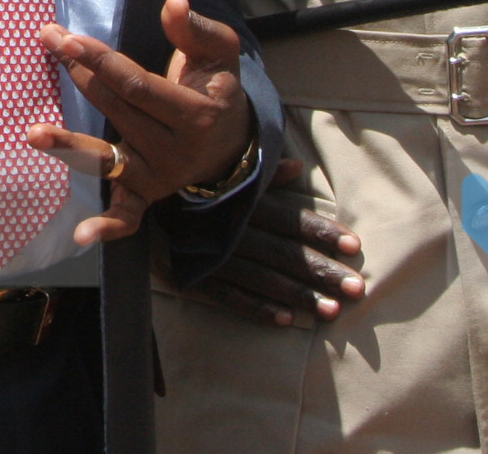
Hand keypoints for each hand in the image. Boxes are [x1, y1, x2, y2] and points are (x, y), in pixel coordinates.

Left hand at [24, 0, 255, 247]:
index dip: (100, 61)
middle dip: (79, 75)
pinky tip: (81, 235)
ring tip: (33, 134)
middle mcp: (176, 152)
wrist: (231, 142)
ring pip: (109, 160)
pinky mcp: (147, 196)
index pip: (137, 86)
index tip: (66, 39)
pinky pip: (127, 216)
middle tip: (47, 40)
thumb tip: (173, 3)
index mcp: (195, 115)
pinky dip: (107, 227)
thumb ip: (196, 30)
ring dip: (70, 147)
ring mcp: (159, 177)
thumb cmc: (215, 88)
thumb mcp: (218, 55)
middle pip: (117, 112)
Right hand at [183, 159, 365, 326]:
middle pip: (282, 251)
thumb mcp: (221, 170)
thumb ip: (261, 174)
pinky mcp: (190, 275)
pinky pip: (227, 295)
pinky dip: (256, 308)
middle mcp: (228, 227)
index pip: (287, 217)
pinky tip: (286, 320)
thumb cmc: (187, 185)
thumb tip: (297, 167)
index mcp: (239, 200)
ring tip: (331, 311)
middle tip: (357, 289)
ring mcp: (209, 254)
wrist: (130, 200)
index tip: (353, 245)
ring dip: (298, 294)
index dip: (320, 231)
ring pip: (261, 277)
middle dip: (320, 270)